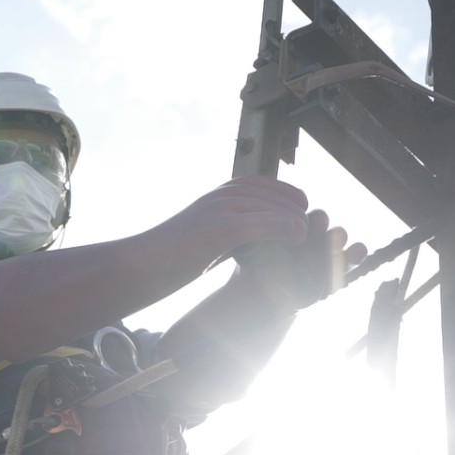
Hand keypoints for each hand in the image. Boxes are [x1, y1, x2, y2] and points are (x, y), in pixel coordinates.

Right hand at [160, 176, 310, 266]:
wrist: (140, 266)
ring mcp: (220, 209)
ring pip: (274, 207)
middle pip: (277, 196)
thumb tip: (263, 238)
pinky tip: (297, 239)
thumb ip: (234, 232)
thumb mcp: (209, 237)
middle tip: (314, 236)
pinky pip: (262, 222)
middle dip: (299, 213)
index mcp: (221, 194)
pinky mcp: (218, 228)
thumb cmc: (173, 257)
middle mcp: (222, 195)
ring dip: (297, 222)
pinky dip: (284, 228)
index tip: (303, 223)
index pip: (271, 188)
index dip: (292, 202)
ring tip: (309, 240)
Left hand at [235, 209, 366, 309]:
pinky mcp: (336, 270)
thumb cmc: (257, 267)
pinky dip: (357, 253)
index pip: (298, 211)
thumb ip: (252, 243)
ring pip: (339, 237)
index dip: (298, 213)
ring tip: (338, 239)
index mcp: (288, 224)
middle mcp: (310, 233)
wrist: (266, 294)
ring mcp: (325, 251)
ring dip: (339, 237)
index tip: (294, 218)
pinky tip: (358, 250)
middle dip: (318, 222)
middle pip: (320, 220)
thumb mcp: (251, 252)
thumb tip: (243, 231)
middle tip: (315, 226)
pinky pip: (351, 259)